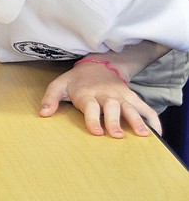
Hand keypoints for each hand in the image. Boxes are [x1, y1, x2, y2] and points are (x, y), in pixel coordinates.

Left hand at [40, 61, 160, 136]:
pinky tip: (158, 132)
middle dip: (114, 121)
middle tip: (116, 136)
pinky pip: (145, 107)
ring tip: (144, 135)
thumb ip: (50, 98)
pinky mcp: (131, 97)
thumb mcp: (59, 85)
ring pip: (130, 107)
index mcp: (87, 93)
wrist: (98, 65)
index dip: (93, 119)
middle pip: (111, 108)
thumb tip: (42, 113)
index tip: (96, 132)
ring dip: (137, 120)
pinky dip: (153, 118)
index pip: (90, 106)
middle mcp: (105, 95)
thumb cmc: (76, 81)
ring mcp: (120, 96)